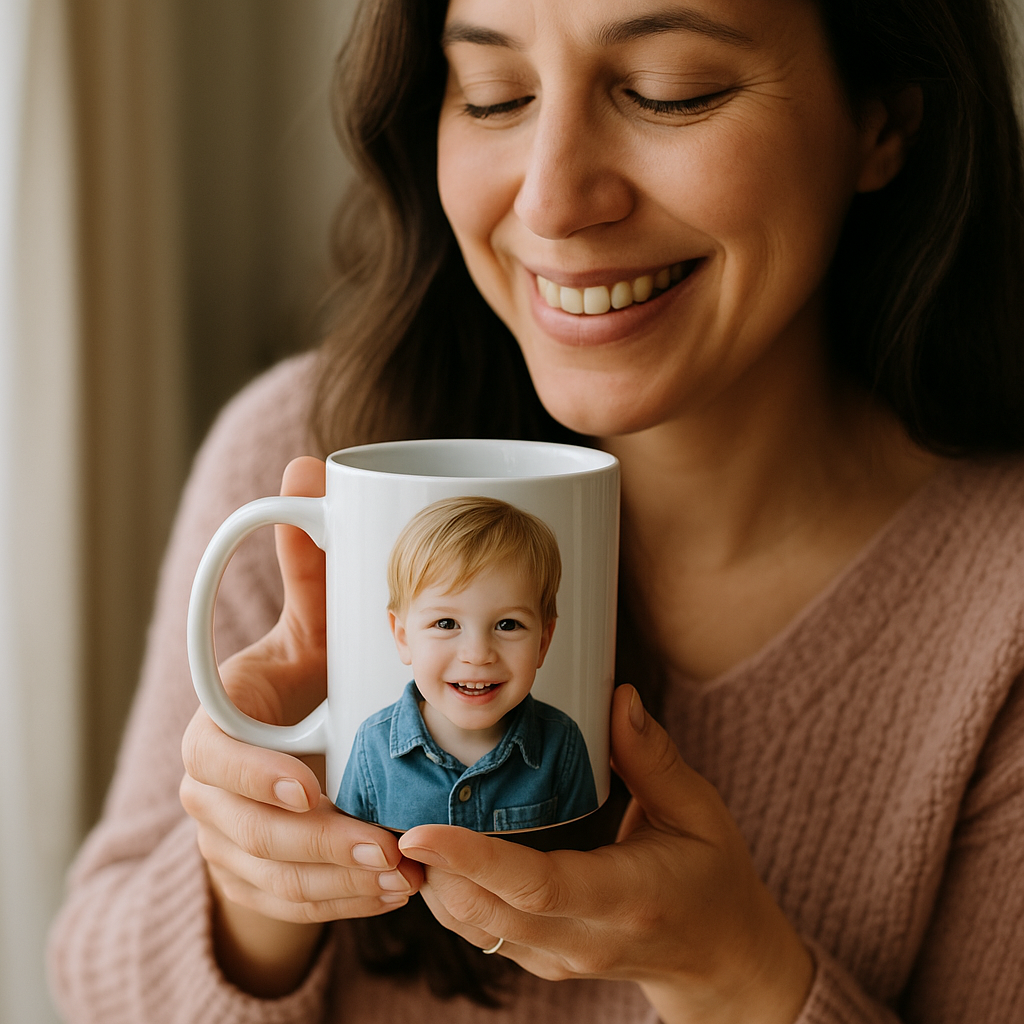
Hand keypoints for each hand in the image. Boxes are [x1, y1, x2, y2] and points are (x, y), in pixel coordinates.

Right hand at [180, 457, 422, 996]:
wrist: (291, 764)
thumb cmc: (305, 685)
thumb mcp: (310, 629)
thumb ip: (310, 565)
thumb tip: (311, 467)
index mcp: (221, 723)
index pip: (214, 753)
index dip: (255, 772)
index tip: (317, 782)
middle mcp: (214, 788)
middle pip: (247, 829)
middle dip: (318, 844)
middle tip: (387, 845)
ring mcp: (231, 840)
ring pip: (273, 875)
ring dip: (337, 883)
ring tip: (403, 877)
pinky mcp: (258, 878)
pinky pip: (291, 904)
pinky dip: (339, 905)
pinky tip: (391, 896)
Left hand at [398, 685, 812, 1023]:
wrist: (722, 961)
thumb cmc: (714, 879)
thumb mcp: (700, 812)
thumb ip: (654, 756)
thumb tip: (618, 697)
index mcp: (626, 898)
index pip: (535, 884)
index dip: (472, 858)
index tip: (418, 829)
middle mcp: (585, 939)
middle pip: (487, 912)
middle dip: (431, 868)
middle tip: (385, 817)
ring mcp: (562, 960)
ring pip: (476, 930)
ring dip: (432, 884)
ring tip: (396, 831)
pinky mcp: (546, 964)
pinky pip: (485, 935)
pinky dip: (452, 898)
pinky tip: (433, 859)